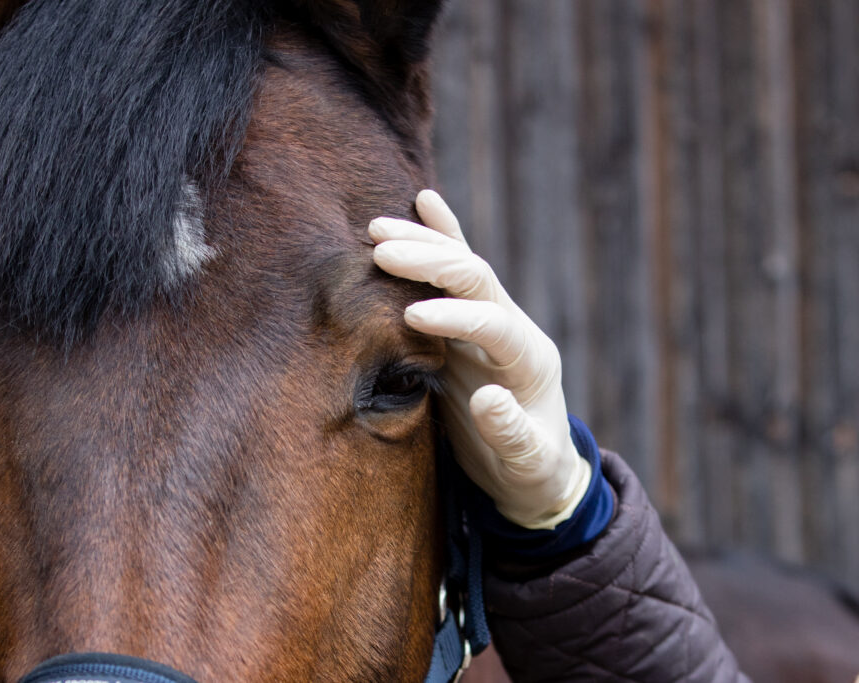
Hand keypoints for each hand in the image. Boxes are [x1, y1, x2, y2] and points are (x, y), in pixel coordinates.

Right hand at [369, 190, 590, 528]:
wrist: (533, 466)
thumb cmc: (529, 470)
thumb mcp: (526, 463)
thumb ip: (511, 433)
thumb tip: (487, 398)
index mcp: (530, 360)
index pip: (493, 323)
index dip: (455, 316)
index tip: (412, 317)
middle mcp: (512, 328)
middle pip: (476, 279)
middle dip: (430, 264)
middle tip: (381, 253)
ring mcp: (492, 319)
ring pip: (461, 266)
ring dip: (422, 244)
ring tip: (376, 228)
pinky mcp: (470, 321)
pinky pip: (456, 271)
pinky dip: (441, 235)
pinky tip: (423, 200)